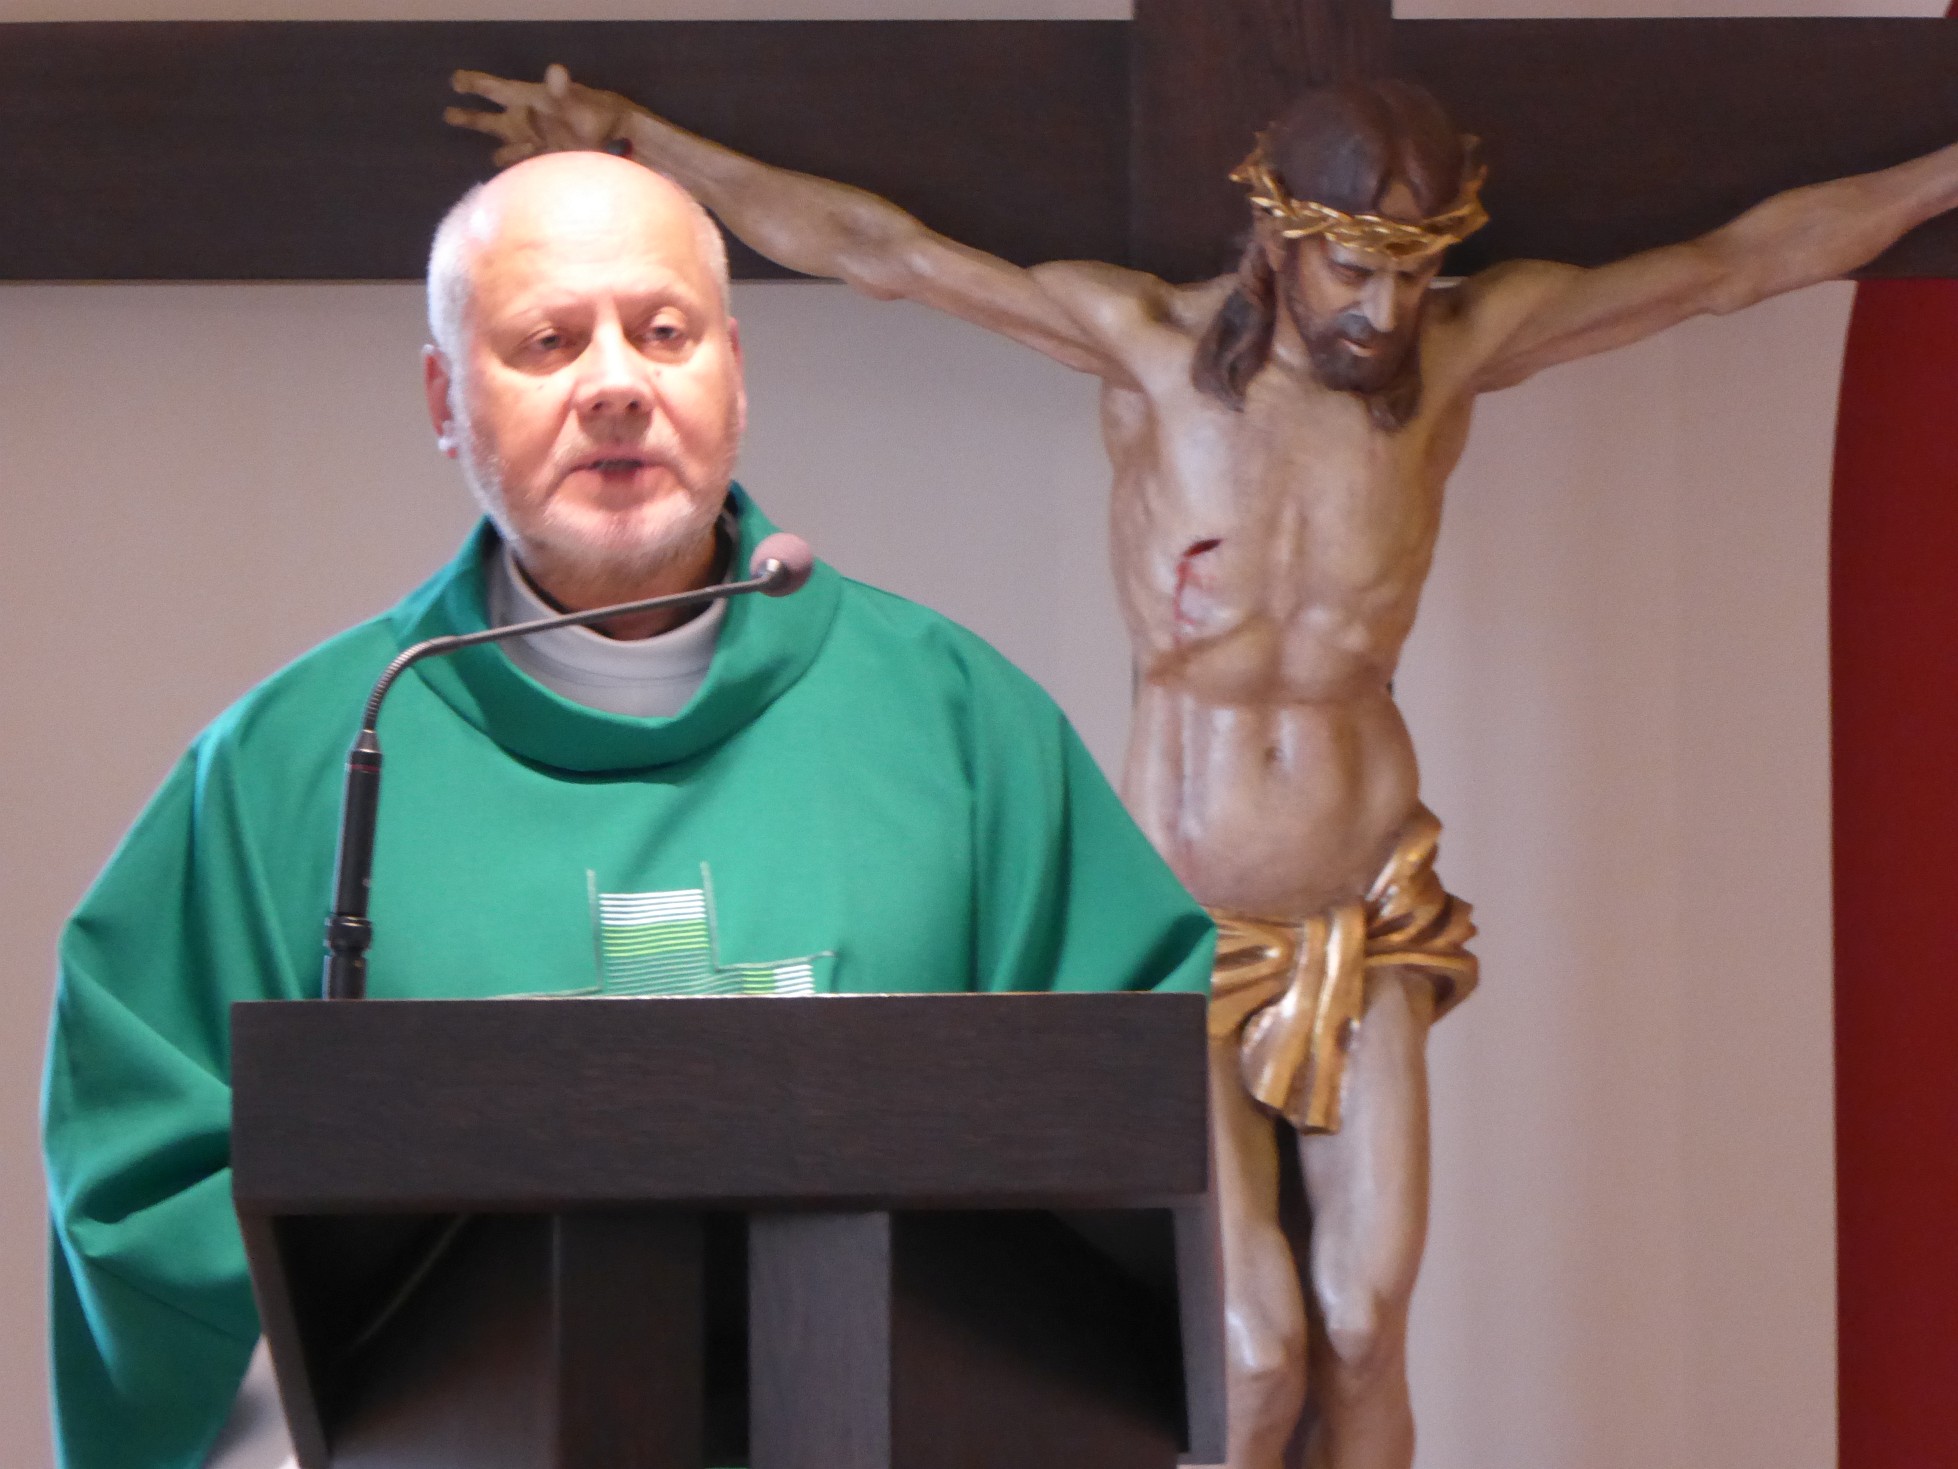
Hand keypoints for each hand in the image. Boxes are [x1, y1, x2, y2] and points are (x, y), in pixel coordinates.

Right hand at [445, 64, 638, 167]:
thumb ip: (562, 90)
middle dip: (470, 117)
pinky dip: (516, 173)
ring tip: (493, 158)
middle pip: (491, 119)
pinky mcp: (546, 164)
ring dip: (498, 152)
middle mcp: (527, 121)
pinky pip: (523, 167)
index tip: (455, 81)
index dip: (475, 84)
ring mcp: (536, 144)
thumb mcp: (576, 100)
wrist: (618, 140)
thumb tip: (556, 71)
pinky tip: (509, 183)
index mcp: (529, 100)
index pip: (496, 89)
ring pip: (506, 146)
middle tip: (448, 114)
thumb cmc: (595, 113)